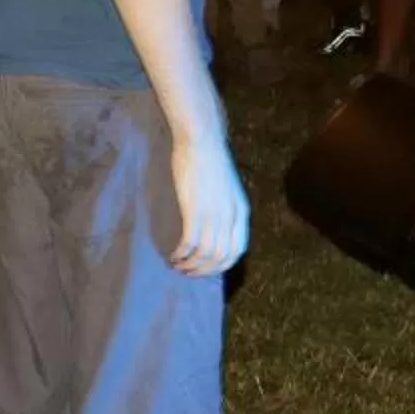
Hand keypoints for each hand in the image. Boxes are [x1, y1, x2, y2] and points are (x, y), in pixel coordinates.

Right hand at [168, 137, 249, 275]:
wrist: (201, 140)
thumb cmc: (210, 160)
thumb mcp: (227, 188)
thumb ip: (225, 208)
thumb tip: (216, 227)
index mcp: (241, 213)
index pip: (237, 251)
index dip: (221, 265)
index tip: (206, 268)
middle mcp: (230, 218)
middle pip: (221, 258)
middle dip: (204, 271)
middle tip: (188, 272)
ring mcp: (214, 216)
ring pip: (205, 255)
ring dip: (190, 265)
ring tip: (177, 265)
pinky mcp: (195, 211)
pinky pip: (190, 244)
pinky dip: (181, 254)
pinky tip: (173, 255)